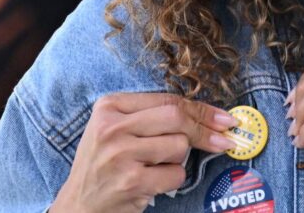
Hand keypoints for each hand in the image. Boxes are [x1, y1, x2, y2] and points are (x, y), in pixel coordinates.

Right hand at [50, 93, 238, 212]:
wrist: (79, 203)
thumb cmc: (104, 163)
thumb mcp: (115, 130)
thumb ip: (151, 117)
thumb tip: (207, 117)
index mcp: (109, 107)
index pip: (167, 100)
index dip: (201, 109)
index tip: (224, 118)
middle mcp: (113, 127)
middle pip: (177, 118)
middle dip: (205, 130)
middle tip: (223, 140)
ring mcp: (122, 154)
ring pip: (179, 147)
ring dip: (177, 159)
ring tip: (154, 165)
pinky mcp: (132, 181)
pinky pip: (176, 174)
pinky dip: (172, 179)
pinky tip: (152, 182)